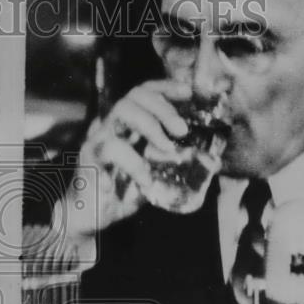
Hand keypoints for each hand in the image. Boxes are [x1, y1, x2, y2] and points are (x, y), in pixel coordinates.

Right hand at [56, 80, 193, 238]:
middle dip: (162, 108)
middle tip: (182, 130)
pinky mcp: (89, 160)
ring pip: (120, 114)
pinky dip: (133, 164)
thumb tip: (213, 163)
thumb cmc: (121, 193)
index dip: (164, 87)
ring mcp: (98, 141)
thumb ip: (174, 164)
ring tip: (167, 149)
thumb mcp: (153, 175)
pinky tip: (144, 181)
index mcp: (126, 127)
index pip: (141, 93)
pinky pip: (111, 150)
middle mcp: (111, 128)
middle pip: (132, 98)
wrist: (89, 217)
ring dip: (150, 127)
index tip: (188, 91)